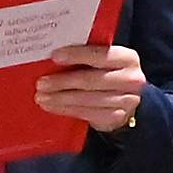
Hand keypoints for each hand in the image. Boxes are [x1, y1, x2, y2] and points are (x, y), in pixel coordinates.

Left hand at [30, 41, 148, 134]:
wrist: (129, 99)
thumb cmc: (109, 73)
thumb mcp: (106, 60)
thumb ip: (89, 55)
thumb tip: (54, 54)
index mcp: (127, 58)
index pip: (100, 55)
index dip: (76, 55)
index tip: (54, 56)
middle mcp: (130, 79)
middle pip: (91, 80)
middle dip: (62, 82)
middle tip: (41, 83)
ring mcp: (125, 100)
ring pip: (86, 100)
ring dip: (60, 99)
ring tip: (42, 97)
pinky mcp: (116, 117)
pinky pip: (86, 113)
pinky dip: (66, 109)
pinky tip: (53, 106)